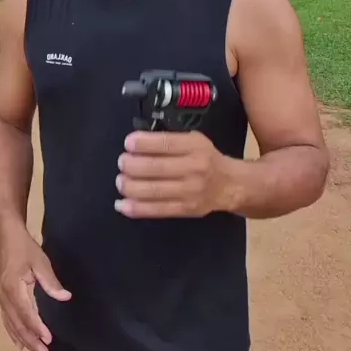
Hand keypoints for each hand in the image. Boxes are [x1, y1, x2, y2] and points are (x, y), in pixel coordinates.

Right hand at [0, 228, 70, 350]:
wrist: (8, 239)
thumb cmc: (26, 249)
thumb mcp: (40, 261)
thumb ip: (51, 281)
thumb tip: (65, 297)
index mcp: (13, 288)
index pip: (26, 313)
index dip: (37, 327)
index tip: (48, 338)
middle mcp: (4, 297)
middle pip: (18, 323)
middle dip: (31, 340)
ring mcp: (1, 299)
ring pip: (12, 325)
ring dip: (24, 340)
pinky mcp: (2, 298)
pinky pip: (7, 321)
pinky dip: (14, 333)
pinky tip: (20, 343)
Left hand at [115, 130, 235, 218]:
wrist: (229, 184)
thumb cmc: (205, 157)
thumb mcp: (194, 139)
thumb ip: (170, 140)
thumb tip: (136, 143)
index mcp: (195, 147)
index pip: (166, 144)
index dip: (143, 143)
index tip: (128, 143)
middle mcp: (194, 169)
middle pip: (155, 168)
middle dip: (131, 165)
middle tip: (122, 162)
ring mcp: (190, 192)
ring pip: (152, 191)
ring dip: (129, 187)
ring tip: (121, 181)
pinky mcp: (185, 210)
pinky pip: (156, 210)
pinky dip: (135, 208)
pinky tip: (121, 204)